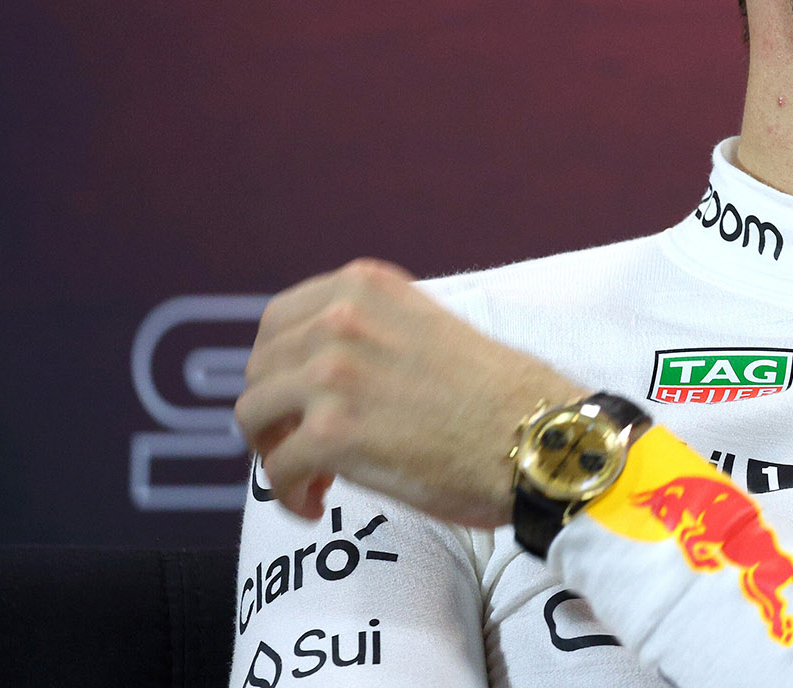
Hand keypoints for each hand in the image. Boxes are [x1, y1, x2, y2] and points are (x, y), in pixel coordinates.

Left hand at [236, 258, 581, 526]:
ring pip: (255, 416)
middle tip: (299, 444)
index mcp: (365, 287)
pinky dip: (290, 495)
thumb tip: (320, 367)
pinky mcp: (333, 433)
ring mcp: (333, 375)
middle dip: (273, 411)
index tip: (294, 396)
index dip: (277, 364)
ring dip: (274, 452)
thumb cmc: (498, 395)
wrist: (536, 437)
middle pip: (261, 369)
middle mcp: (342, 320)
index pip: (279, 319)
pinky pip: (278, 470)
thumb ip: (373, 331)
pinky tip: (315, 505)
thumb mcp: (426, 326)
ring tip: (309, 476)